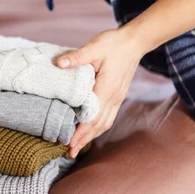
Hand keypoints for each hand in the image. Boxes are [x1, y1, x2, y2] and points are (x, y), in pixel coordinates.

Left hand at [56, 28, 144, 157]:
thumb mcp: (94, 47)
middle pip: (99, 124)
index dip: (81, 132)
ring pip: (105, 122)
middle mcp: (114, 97)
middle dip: (85, 139)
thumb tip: (60, 64)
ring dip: (92, 135)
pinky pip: (108, 115)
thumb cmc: (113, 43)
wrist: (134, 41)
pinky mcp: (118, 94)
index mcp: (107, 88)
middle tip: (70, 152)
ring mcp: (118, 97)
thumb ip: (77, 57)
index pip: (93, 116)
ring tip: (78, 145)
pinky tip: (90, 129)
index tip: (70, 143)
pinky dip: (98, 126)